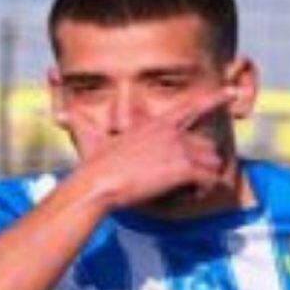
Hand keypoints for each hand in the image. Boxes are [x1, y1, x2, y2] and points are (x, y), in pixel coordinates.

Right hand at [48, 68, 234, 211]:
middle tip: (190, 183)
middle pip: (206, 146)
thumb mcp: (87, 138)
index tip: (232, 91)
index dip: (215, 97)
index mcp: (156, 124)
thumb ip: (77, 121)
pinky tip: (185, 198)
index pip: (192, 105)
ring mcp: (179, 148)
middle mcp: (172, 132)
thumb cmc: (91, 166)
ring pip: (211, 163)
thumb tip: (57, 107)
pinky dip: (201, 192)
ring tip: (184, 193)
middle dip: (202, 165)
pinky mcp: (183, 167)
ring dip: (202, 180)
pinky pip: (207, 180)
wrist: (97, 184)